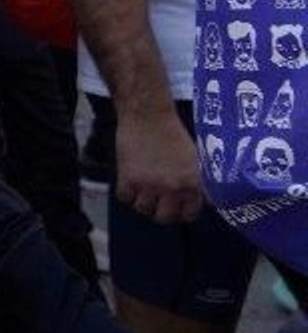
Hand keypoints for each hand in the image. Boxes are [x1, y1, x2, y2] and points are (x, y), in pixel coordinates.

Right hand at [116, 108, 202, 223]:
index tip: (177, 207)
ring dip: (143, 202)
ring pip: (143, 209)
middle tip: (158, 202)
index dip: (182, 212)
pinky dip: (127, 192)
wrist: (148, 115)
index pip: (189, 215)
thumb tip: (207, 202)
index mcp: (192, 183)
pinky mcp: (128, 178)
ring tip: (143, 190)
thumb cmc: (173, 133)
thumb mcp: (195, 159)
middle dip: (161, 211)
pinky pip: (125, 197)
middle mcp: (172, 188)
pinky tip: (131, 182)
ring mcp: (149, 184)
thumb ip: (200, 183)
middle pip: (164, 217)